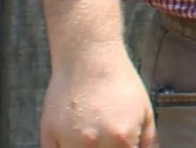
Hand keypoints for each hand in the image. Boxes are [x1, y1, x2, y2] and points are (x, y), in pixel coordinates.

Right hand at [38, 40, 155, 147]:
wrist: (88, 57)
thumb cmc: (117, 81)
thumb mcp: (144, 110)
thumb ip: (147, 141)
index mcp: (121, 139)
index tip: (125, 146)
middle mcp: (93, 144)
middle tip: (108, 139)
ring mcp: (69, 141)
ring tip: (93, 133)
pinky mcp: (48, 137)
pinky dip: (67, 147)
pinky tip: (75, 137)